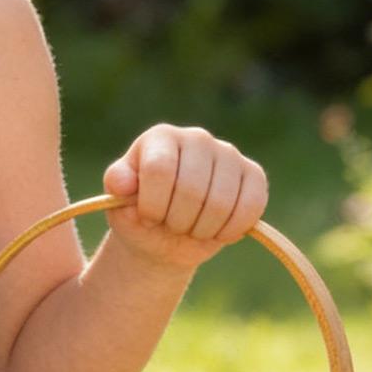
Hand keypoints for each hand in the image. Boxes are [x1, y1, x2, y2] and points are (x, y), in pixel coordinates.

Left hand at [102, 124, 267, 274]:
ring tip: (190, 228)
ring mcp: (229, 154)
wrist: (165, 233)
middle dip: (177, 220)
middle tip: (170, 226)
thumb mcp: (118, 201)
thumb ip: (117, 186)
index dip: (153, 204)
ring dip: (202, 229)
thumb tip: (122, 182)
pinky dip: (230, 229)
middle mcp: (197, 138)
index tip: (147, 218)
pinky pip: (251, 206)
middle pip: (192, 188)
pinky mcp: (254, 175)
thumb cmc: (138, 212)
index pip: (159, 170)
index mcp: (160, 137)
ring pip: (222, 202)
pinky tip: (215, 231)